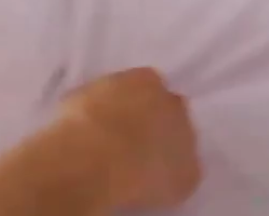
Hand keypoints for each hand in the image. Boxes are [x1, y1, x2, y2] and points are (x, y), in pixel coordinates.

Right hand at [59, 67, 200, 209]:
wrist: (95, 159)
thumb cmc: (78, 124)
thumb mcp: (82, 96)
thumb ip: (103, 99)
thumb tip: (103, 109)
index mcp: (146, 80)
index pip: (149, 85)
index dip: (135, 103)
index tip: (119, 116)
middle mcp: (174, 105)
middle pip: (171, 111)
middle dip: (156, 123)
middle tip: (130, 141)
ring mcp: (187, 139)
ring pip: (180, 144)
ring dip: (163, 152)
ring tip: (134, 168)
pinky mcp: (190, 173)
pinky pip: (181, 177)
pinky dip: (167, 183)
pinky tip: (143, 188)